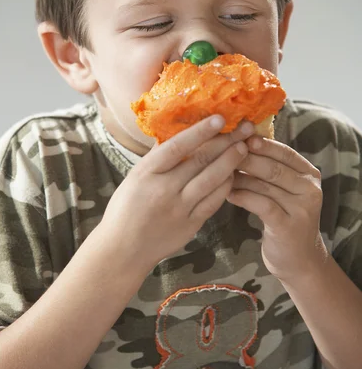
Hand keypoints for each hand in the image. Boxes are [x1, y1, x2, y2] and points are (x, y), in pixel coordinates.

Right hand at [100, 116, 252, 269]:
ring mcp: (179, 209)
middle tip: (244, 128)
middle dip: (226, 142)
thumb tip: (179, 131)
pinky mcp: (191, 225)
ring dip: (231, 162)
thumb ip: (157, 156)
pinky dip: (226, 185)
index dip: (201, 131)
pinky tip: (234, 174)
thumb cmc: (126, 208)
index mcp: (146, 173)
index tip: (220, 118)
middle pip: (201, 161)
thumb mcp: (134, 177)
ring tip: (244, 147)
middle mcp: (164, 189)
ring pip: (212, 180)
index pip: (178, 147)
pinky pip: (214, 202)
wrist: (123, 249)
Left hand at [227, 136, 326, 283]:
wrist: (298, 259)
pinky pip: (261, 204)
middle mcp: (310, 189)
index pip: (284, 152)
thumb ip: (269, 169)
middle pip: (273, 167)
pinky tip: (227, 194)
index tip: (238, 135)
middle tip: (221, 152)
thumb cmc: (283, 218)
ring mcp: (302, 208)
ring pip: (265, 185)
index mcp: (309, 174)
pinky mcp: (288, 226)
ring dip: (239, 177)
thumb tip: (239, 141)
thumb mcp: (282, 191)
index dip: (261, 143)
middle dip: (245, 158)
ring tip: (217, 172)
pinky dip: (242, 197)